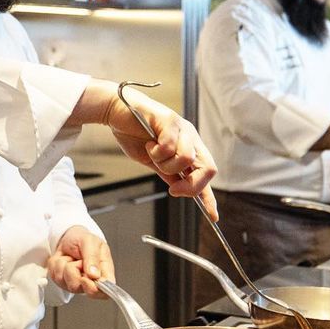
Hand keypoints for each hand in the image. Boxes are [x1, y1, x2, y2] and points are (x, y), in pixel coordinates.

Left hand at [47, 225, 113, 297]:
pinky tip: (64, 260)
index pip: (105, 291)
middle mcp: (91, 282)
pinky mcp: (62, 282)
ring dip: (66, 266)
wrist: (67, 238)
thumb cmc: (83, 240)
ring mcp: (76, 284)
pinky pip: (56, 277)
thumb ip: (93, 257)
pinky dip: (57, 265)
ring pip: (67, 282)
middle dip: (76, 272)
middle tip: (79, 261)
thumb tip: (95, 275)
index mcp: (104, 273)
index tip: (86, 278)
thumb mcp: (90, 241)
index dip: (95, 289)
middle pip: (84, 289)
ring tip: (72, 258)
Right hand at [104, 87, 218, 221]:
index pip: (206, 173)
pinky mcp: (170, 120)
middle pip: (208, 168)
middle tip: (172, 188)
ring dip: (165, 164)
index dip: (210, 197)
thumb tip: (180, 189)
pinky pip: (170, 147)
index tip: (213, 216)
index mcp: (189, 146)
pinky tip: (149, 143)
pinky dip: (156, 152)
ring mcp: (182, 127)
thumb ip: (168, 173)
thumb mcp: (152, 161)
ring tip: (153, 153)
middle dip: (191, 185)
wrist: (116, 112)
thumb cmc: (133, 132)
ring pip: (186, 159)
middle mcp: (190, 137)